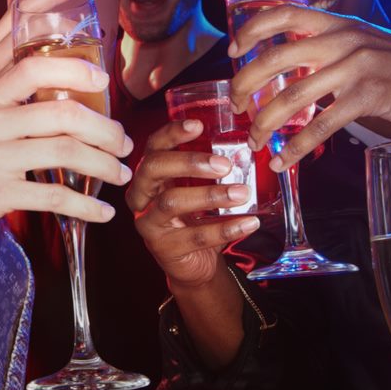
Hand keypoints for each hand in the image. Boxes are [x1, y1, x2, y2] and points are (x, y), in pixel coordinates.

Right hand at [0, 15, 132, 268]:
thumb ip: (3, 88)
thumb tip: (55, 63)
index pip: (11, 39)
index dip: (44, 11)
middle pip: (52, 91)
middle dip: (101, 116)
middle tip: (120, 131)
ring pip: (64, 147)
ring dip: (104, 162)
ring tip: (118, 170)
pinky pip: (54, 196)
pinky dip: (87, 206)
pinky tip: (102, 211)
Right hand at [126, 119, 260, 287]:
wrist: (193, 264)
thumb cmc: (195, 220)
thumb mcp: (196, 191)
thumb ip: (209, 172)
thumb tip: (243, 151)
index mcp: (148, 177)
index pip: (153, 148)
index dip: (171, 134)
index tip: (198, 125)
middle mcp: (141, 197)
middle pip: (153, 169)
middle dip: (189, 162)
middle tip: (224, 164)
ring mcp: (148, 224)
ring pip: (172, 202)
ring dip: (210, 195)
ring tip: (242, 193)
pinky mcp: (164, 249)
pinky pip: (195, 236)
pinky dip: (226, 228)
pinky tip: (249, 222)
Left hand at [227, 4, 390, 170]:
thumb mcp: (364, 44)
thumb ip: (328, 49)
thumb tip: (285, 68)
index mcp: (339, 23)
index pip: (284, 13)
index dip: (251, 29)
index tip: (232, 51)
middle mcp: (344, 39)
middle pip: (274, 58)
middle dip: (245, 86)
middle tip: (236, 107)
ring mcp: (357, 66)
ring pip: (291, 97)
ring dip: (265, 124)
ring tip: (255, 142)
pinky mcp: (369, 96)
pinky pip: (320, 125)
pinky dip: (297, 148)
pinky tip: (285, 161)